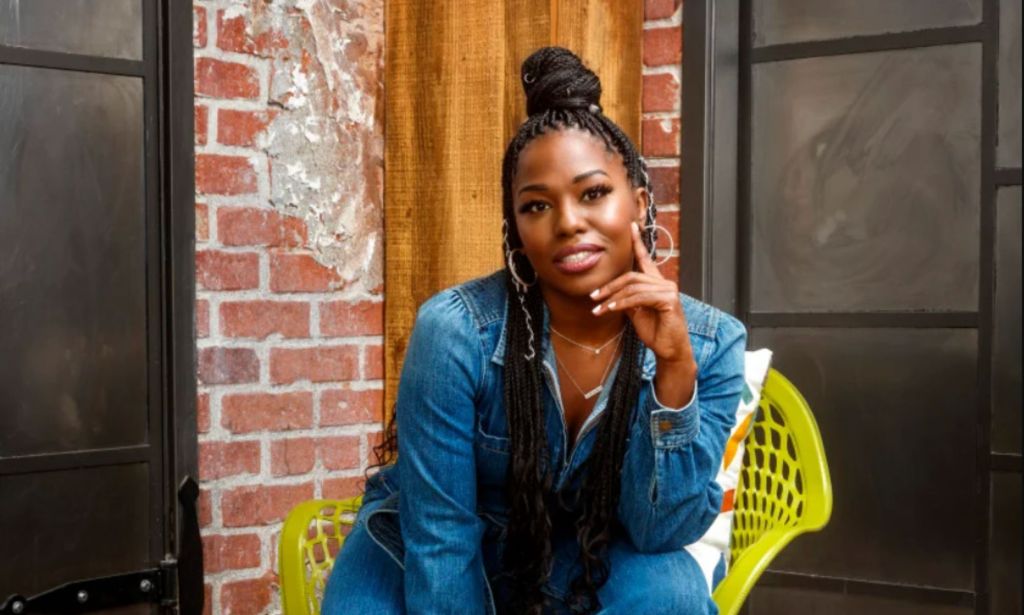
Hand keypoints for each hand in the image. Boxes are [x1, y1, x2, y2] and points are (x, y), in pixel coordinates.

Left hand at [590, 222, 693, 366]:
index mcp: (657, 283)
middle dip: (610, 286)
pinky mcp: (669, 300)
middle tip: (594, 296)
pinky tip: (611, 309)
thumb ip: (628, 299)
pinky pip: (639, 297)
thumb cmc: (656, 332)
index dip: (638, 243)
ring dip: (612, 298)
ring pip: (633, 287)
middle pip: (632, 276)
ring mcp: (668, 290)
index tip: (631, 227)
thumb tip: (613, 293)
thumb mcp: (637, 313)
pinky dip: (622, 303)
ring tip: (599, 308)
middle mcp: (664, 283)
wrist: (670, 350)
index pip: (645, 259)